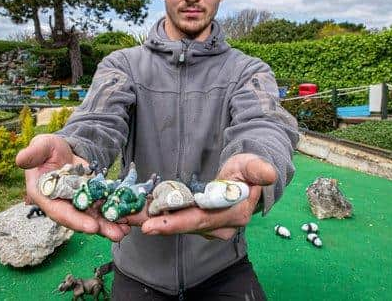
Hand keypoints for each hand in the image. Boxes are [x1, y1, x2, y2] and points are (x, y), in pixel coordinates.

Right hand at [15, 134, 130, 241]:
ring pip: (93, 218)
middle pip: (79, 220)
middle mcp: (60, 204)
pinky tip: (127, 219)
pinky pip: (101, 209)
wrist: (62, 150)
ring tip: (125, 231)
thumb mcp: (41, 147)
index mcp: (44, 196)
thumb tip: (20, 159)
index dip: (75, 220)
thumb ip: (33, 154)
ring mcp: (76, 203)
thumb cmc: (47, 148)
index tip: (91, 228)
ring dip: (109, 225)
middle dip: (98, 228)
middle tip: (116, 234)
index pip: (59, 212)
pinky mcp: (89, 199)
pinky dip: (114, 214)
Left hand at [136, 154, 275, 239]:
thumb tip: (267, 173)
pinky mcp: (199, 221)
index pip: (201, 220)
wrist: (251, 178)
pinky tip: (136, 212)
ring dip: (151, 220)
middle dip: (155, 224)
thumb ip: (258, 169)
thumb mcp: (254, 165)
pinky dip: (156, 216)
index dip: (175, 223)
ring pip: (177, 224)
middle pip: (183, 226)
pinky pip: (176, 220)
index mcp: (233, 214)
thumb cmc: (250, 169)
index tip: (151, 225)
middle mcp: (220, 226)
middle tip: (126, 221)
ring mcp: (209, 226)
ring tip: (124, 215)